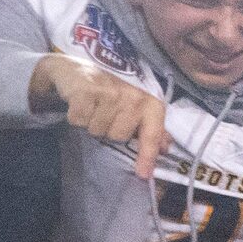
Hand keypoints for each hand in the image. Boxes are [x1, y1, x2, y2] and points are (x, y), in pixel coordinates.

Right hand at [31, 55, 164, 178]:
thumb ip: (151, 127)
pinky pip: (79, 121)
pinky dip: (75, 116)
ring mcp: (110, 92)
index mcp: (149, 102)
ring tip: (92, 106)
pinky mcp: (86, 91)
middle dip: (109, 130)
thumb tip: (166, 148)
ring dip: (91, 123)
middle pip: (119, 136)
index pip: (152, 133)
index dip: (148, 155)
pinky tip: (78, 103)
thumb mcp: (134, 105)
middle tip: (104, 114)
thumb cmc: (110, 90)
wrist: (76, 67)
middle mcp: (133, 96)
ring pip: (98, 130)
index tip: (143, 174)